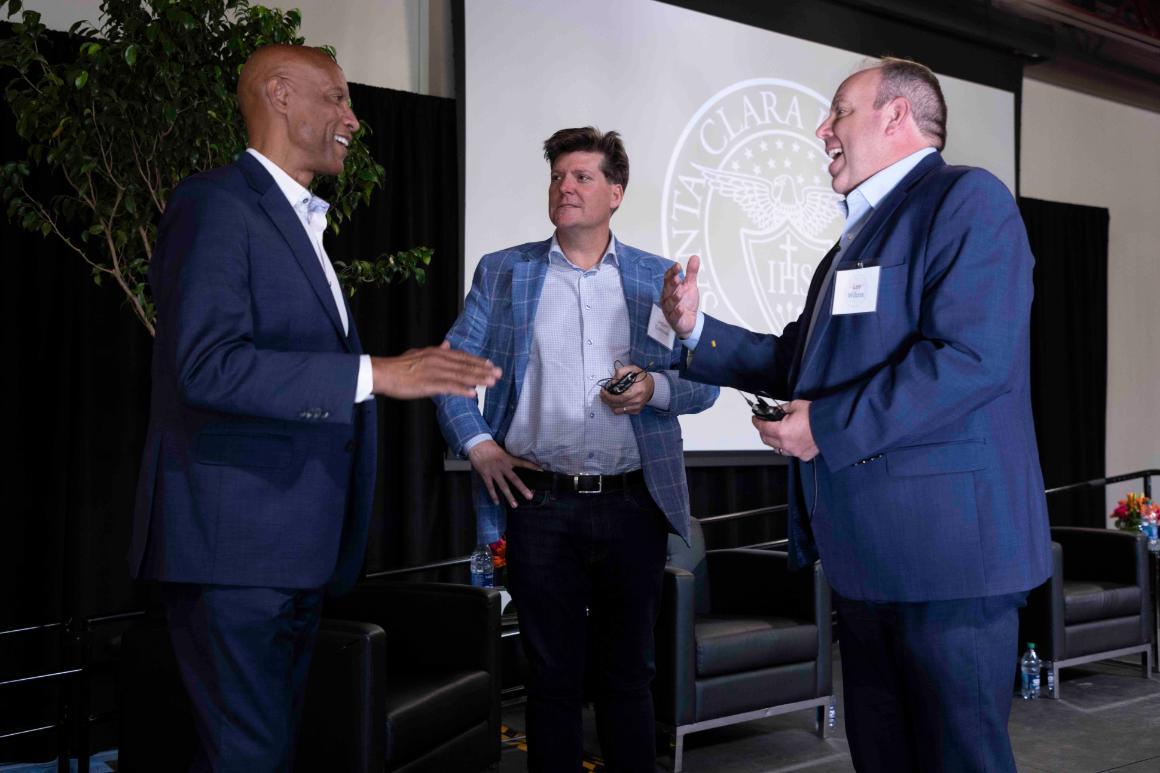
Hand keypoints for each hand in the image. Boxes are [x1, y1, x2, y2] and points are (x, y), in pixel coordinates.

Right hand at [371, 341, 500, 398]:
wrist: (382, 373)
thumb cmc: (398, 366)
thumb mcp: (419, 352)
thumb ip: (436, 350)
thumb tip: (447, 344)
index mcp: (436, 352)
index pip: (461, 356)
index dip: (477, 360)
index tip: (490, 364)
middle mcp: (438, 360)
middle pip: (465, 365)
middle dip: (483, 369)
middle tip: (498, 373)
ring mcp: (434, 372)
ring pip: (460, 375)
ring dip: (477, 379)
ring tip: (491, 382)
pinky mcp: (428, 384)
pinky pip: (449, 387)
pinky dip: (462, 390)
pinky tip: (472, 393)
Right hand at [467, 439, 539, 507]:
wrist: (477, 444)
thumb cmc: (490, 447)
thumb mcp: (502, 451)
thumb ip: (508, 459)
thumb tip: (515, 464)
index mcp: (508, 459)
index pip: (522, 463)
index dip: (532, 466)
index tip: (540, 470)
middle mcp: (503, 466)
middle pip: (514, 479)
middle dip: (522, 488)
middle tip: (530, 496)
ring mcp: (494, 471)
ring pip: (503, 486)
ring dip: (509, 496)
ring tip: (514, 505)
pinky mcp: (485, 475)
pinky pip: (490, 487)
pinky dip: (493, 495)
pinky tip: (497, 502)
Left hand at [599, 364, 653, 415]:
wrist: (652, 386)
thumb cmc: (641, 377)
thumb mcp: (632, 369)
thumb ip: (620, 372)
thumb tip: (611, 382)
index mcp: (637, 391)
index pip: (619, 397)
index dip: (608, 395)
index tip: (603, 390)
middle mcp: (637, 401)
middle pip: (616, 405)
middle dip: (606, 399)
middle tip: (602, 394)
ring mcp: (637, 407)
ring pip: (617, 411)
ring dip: (609, 404)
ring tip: (607, 397)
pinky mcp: (636, 411)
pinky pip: (622, 412)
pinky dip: (616, 407)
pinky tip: (614, 400)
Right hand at [660, 254, 700, 337]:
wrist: (687, 321)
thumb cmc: (686, 303)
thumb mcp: (690, 286)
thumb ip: (691, 272)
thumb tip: (695, 257)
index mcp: (670, 288)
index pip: (668, 278)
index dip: (672, 272)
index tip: (677, 266)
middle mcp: (667, 298)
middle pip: (667, 290)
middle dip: (671, 284)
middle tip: (676, 279)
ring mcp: (670, 309)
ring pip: (669, 304)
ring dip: (673, 299)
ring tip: (679, 294)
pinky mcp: (674, 320)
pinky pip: (674, 316)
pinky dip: (676, 313)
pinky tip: (680, 310)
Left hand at [750, 399, 818, 460]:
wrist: (833, 426)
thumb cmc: (817, 416)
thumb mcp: (796, 405)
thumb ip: (783, 408)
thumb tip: (777, 410)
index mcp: (781, 431)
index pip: (762, 427)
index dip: (757, 421)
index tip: (755, 418)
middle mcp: (786, 444)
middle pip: (766, 439)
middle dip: (763, 431)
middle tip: (765, 423)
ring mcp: (794, 452)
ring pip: (777, 448)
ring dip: (774, 441)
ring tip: (778, 432)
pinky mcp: (803, 455)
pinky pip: (790, 452)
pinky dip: (787, 447)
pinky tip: (791, 440)